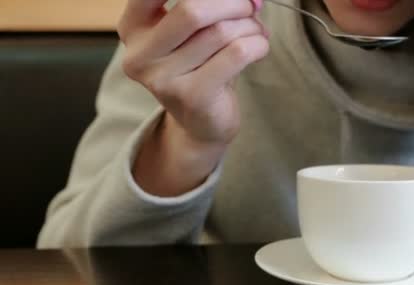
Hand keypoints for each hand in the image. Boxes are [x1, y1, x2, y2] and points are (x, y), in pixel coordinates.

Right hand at [118, 0, 267, 144]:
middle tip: (252, 5)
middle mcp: (140, 54)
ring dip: (250, 25)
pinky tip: (259, 46)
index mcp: (133, 28)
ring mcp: (164, 79)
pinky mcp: (193, 96)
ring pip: (220, 32)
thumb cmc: (200, 67)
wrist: (202, 122)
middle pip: (193, 9)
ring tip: (256, 31)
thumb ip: (209, 5)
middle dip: (233, 2)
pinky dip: (258, 43)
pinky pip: (237, 53)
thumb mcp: (194, 31)